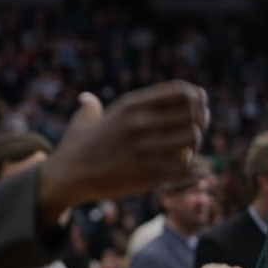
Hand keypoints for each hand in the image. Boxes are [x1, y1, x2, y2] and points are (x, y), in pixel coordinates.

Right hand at [38, 82, 208, 223]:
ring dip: (194, 148)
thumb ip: (91, 107)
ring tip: (184, 156)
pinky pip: (185, 167)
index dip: (197, 99)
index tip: (198, 109)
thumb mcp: (83, 121)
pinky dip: (190, 172)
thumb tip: (87, 98)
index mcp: (131, 105)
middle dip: (200, 125)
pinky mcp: (147, 172)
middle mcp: (139, 121)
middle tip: (192, 136)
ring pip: (193, 138)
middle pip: (193, 114)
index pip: (180, 90)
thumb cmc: (76, 149)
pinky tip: (179, 174)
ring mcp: (144, 146)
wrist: (67, 177)